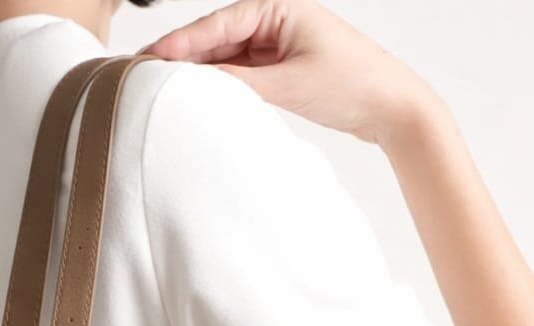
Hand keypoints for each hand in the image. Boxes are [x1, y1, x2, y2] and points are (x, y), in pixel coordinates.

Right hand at [135, 0, 436, 146]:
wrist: (392, 108)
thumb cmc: (353, 85)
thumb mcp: (290, 84)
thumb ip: (241, 83)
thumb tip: (197, 84)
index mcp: (279, 8)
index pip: (219, 24)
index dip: (181, 43)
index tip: (150, 58)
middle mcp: (275, 21)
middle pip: (216, 38)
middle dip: (182, 57)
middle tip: (142, 74)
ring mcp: (276, 46)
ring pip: (226, 58)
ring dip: (198, 73)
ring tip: (162, 90)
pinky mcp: (280, 71)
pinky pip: (241, 76)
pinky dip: (220, 86)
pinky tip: (197, 99)